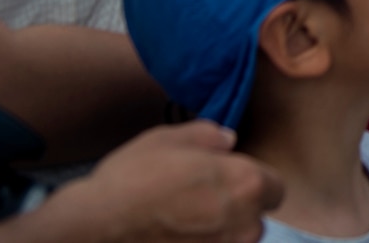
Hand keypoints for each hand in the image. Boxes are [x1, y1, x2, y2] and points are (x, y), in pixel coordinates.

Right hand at [37, 121, 281, 241]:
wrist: (93, 229)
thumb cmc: (131, 179)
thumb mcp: (168, 139)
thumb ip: (208, 136)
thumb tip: (228, 141)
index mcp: (246, 184)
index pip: (275, 189)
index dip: (254, 183)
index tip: (228, 181)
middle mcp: (244, 225)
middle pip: (256, 219)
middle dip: (237, 211)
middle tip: (201, 202)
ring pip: (234, 242)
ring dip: (219, 233)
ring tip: (183, 223)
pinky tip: (172, 237)